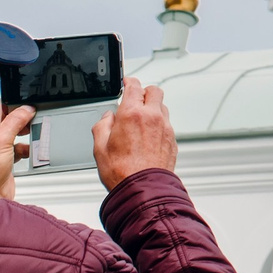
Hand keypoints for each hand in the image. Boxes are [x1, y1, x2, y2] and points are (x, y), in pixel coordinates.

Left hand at [0, 104, 35, 200]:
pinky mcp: (7, 161)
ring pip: (16, 136)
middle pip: (9, 123)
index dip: (11, 106)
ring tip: (35, 133)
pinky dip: (28, 149)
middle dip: (21, 120)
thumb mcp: (3, 140)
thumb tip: (27, 109)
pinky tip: (32, 150)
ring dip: (26, 135)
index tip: (25, 103)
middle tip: (33, 117)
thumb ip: (15, 122)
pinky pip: (20, 150)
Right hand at [93, 77, 178, 191]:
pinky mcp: (172, 140)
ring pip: (162, 107)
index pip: (134, 86)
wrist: (143, 190)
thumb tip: (107, 118)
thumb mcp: (99, 148)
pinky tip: (148, 137)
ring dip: (153, 108)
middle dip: (144, 92)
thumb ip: (102, 126)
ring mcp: (165, 128)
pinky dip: (158, 124)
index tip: (126, 83)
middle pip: (154, 91)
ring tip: (141, 121)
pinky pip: (167, 124)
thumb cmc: (122, 172)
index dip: (129, 82)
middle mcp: (152, 117)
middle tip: (135, 100)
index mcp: (132, 114)